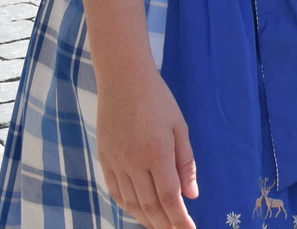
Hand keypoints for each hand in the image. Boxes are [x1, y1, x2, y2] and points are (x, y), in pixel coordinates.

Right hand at [96, 70, 198, 228]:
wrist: (123, 80)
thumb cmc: (158, 101)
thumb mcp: (180, 128)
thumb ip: (186, 163)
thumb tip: (191, 195)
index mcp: (157, 153)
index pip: (169, 197)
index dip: (179, 218)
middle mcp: (134, 162)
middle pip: (150, 205)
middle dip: (165, 223)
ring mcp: (116, 162)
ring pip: (131, 203)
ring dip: (147, 219)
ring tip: (161, 226)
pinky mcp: (105, 159)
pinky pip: (116, 192)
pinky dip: (128, 206)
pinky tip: (139, 212)